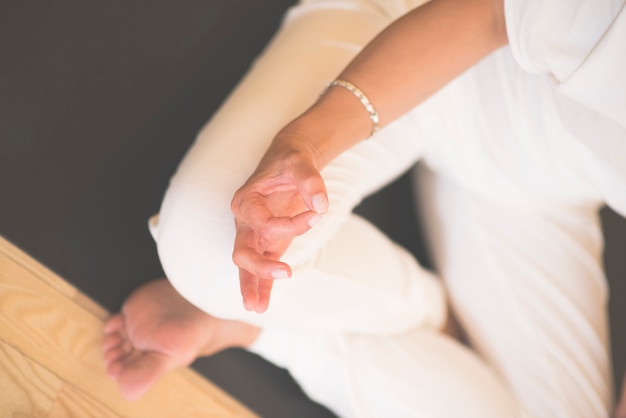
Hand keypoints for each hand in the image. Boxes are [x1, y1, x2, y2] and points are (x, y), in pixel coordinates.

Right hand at [231, 143, 327, 312]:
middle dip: (260, 266)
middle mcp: (244, 220)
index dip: (292, 224)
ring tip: (256, 309)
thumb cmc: (291, 161)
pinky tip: (262, 305)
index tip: (317, 215)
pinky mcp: (266, 242)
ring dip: (252, 286)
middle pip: (243, 251)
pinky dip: (262, 285)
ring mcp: (253, 234)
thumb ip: (310, 181)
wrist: (289, 161)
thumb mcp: (300, 163)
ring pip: (247, 265)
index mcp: (246, 200)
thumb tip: (322, 205)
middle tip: (285, 273)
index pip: (264, 223)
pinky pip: (261, 267)